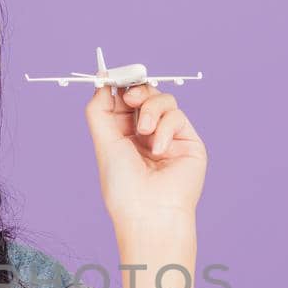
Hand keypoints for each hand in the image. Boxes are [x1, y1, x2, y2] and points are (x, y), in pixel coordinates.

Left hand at [84, 82, 206, 231]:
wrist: (149, 211)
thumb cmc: (124, 185)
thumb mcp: (104, 142)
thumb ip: (99, 110)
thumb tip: (101, 83)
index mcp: (123, 136)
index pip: (124, 101)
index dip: (118, 86)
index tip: (108, 76)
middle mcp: (147, 135)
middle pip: (145, 94)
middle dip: (136, 90)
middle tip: (131, 98)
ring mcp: (168, 137)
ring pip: (163, 100)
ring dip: (151, 109)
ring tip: (145, 132)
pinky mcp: (188, 141)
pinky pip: (177, 116)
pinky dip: (165, 128)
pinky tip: (159, 150)